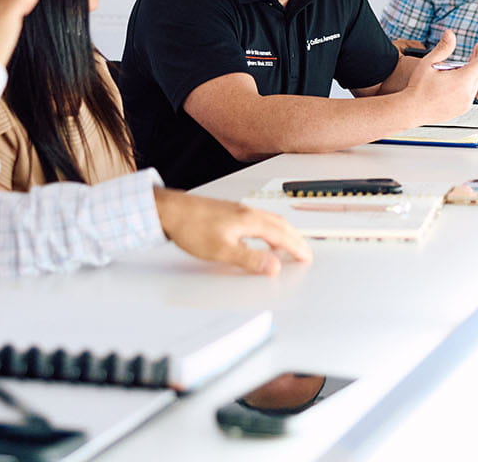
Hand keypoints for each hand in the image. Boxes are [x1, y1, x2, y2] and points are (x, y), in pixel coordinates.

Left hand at [153, 188, 312, 275]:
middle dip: (295, 239)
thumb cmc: (191, 227)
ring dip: (283, 233)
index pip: (281, 234)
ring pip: (270, 221)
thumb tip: (273, 266)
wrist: (170, 210)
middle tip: (304, 252)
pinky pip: (259, 219)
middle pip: (280, 224)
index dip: (296, 247)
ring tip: (287, 245)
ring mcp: (238, 210)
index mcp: (250, 220)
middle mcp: (247, 212)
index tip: (307, 257)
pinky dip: (269, 229)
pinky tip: (260, 236)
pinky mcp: (229, 211)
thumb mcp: (221, 250)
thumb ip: (249, 258)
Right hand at [404, 31, 477, 123]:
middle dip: (473, 64)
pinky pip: (469, 95)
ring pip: (475, 84)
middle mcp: (467, 93)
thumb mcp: (428, 63)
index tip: (477, 47)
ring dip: (468, 76)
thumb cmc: (418, 88)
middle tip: (459, 61)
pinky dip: (464, 88)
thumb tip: (450, 34)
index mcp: (462, 79)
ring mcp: (466, 103)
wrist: (412, 110)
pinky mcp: (463, 110)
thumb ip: (443, 48)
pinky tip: (450, 86)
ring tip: (451, 75)